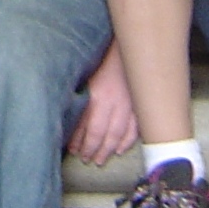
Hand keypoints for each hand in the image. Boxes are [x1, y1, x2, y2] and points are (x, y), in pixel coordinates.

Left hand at [66, 46, 139, 165]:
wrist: (125, 47)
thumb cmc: (101, 61)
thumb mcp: (85, 79)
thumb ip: (80, 100)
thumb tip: (69, 123)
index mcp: (97, 96)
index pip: (89, 128)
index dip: (82, 143)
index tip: (76, 152)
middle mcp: (114, 102)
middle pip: (103, 135)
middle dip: (94, 150)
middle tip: (88, 160)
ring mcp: (129, 104)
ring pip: (119, 134)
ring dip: (109, 149)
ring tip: (100, 159)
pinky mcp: (139, 104)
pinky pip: (135, 127)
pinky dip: (127, 140)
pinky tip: (120, 149)